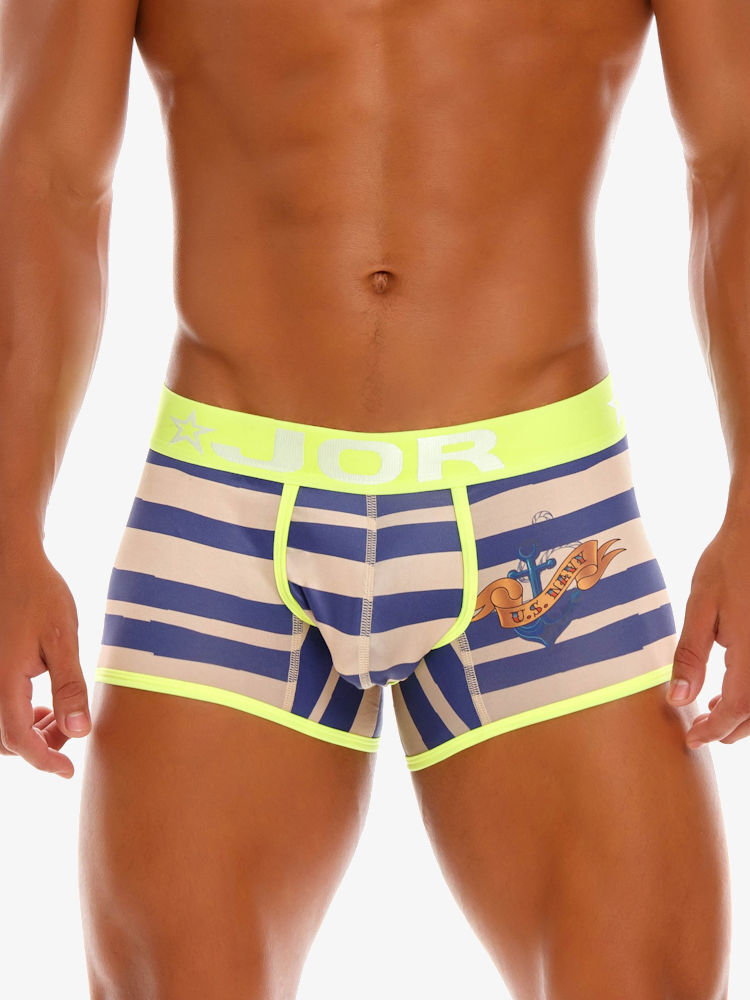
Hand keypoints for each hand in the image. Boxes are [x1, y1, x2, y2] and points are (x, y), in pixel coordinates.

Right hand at [0, 540, 90, 777]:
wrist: (14, 564)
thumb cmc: (41, 596)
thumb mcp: (63, 640)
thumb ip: (70, 687)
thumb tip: (79, 730)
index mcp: (5, 681)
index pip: (19, 739)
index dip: (44, 760)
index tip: (68, 771)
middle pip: (7, 738)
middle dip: (40, 746)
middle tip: (72, 733)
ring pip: (2, 725)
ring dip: (31, 731)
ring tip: (62, 716)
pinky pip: (1, 706)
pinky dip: (22, 714)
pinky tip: (45, 703)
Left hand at [666, 510, 749, 747]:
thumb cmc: (729, 562)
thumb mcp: (700, 607)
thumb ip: (690, 655)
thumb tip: (678, 698)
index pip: (737, 710)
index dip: (714, 731)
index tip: (692, 739)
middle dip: (730, 728)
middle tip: (701, 729)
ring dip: (745, 714)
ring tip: (713, 708)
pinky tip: (735, 686)